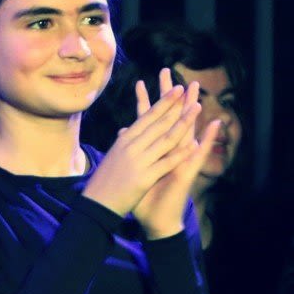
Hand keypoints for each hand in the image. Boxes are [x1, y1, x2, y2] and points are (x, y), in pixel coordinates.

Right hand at [81, 78, 197, 217]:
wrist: (96, 205)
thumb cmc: (105, 181)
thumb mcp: (113, 157)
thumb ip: (123, 143)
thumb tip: (125, 129)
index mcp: (124, 140)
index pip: (147, 117)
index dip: (163, 102)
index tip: (176, 88)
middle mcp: (131, 147)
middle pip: (158, 122)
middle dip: (175, 105)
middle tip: (188, 89)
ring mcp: (138, 161)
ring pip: (165, 138)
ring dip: (183, 122)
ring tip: (197, 108)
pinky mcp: (144, 177)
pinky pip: (166, 162)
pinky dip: (181, 153)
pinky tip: (194, 144)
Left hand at [130, 69, 221, 239]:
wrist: (153, 220)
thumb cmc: (142, 198)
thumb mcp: (133, 170)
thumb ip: (130, 150)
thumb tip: (122, 132)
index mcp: (153, 149)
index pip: (148, 120)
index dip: (145, 102)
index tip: (140, 82)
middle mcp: (168, 149)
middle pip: (169, 117)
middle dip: (169, 96)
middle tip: (169, 73)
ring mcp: (180, 157)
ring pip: (188, 128)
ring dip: (192, 109)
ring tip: (196, 89)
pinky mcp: (189, 169)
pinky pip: (200, 152)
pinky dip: (208, 138)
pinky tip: (215, 123)